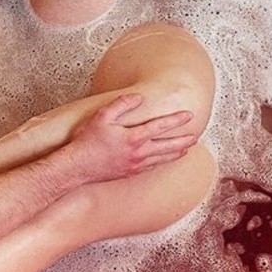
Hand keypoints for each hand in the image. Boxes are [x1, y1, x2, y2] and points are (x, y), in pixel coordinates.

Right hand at [68, 93, 195, 183]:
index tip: (189, 115)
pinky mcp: (129, 173)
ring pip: (162, 159)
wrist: (76, 168)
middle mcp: (138, 153)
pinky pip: (151, 167)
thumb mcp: (101, 116)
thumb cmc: (86, 141)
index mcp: (133, 138)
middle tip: (195, 136)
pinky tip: (165, 160)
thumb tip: (138, 97)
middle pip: (167, 146)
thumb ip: (121, 104)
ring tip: (187, 149)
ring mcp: (134, 165)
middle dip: (183, 140)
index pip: (160, 126)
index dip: (175, 120)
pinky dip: (162, 163)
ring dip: (176, 153)